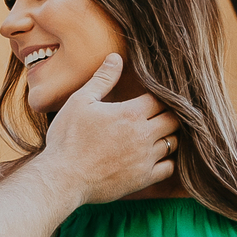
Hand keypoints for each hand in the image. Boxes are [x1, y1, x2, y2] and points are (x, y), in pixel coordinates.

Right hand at [43, 54, 177, 205]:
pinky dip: (167, 160)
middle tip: (158, 115)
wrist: (62, 178)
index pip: (161, 99)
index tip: (153, 98)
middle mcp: (144, 135)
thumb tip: (116, 58)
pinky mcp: (143, 178)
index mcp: (131, 113)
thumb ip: (102, 79)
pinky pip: (169, 168)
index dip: (160, 97)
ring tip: (158, 134)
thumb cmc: (68, 139)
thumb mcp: (80, 102)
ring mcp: (145, 158)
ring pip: (173, 143)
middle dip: (169, 115)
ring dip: (169, 136)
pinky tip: (156, 156)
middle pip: (174, 120)